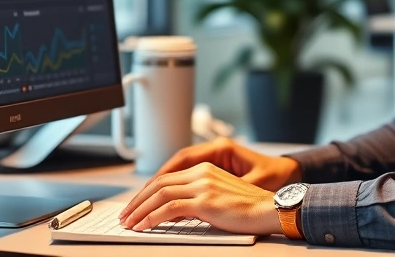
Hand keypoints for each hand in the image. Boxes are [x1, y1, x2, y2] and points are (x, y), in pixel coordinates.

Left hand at [117, 162, 283, 235]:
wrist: (269, 209)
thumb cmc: (248, 208)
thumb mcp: (218, 197)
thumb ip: (197, 198)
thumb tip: (173, 211)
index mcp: (204, 168)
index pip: (166, 178)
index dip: (146, 192)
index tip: (135, 205)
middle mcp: (201, 173)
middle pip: (159, 184)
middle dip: (138, 201)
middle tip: (126, 215)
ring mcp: (203, 186)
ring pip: (160, 195)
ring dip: (140, 210)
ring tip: (130, 223)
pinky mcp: (205, 201)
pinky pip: (170, 208)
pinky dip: (152, 217)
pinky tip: (144, 226)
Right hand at [151, 137, 301, 191]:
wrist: (289, 175)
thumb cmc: (274, 178)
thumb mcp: (250, 186)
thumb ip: (221, 195)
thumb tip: (192, 206)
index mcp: (221, 150)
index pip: (180, 161)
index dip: (160, 179)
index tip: (146, 194)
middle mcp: (214, 152)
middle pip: (174, 167)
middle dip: (152, 187)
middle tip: (135, 205)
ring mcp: (214, 160)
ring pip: (177, 172)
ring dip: (158, 188)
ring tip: (141, 204)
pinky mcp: (215, 170)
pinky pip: (186, 177)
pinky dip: (172, 188)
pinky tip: (161, 201)